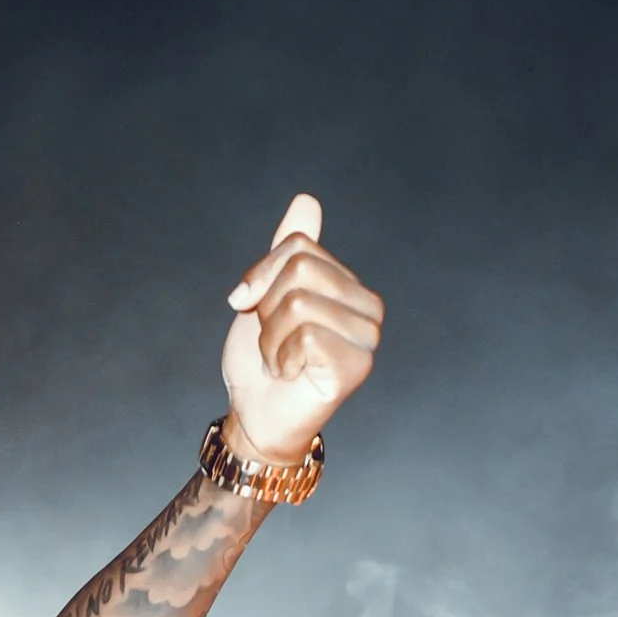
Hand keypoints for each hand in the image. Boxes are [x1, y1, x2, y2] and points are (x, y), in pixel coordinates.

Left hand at [221, 194, 383, 464]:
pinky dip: (280, 357)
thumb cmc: (261, 361)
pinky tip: (290, 374)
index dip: (261, 275)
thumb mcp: (265, 295)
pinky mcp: (357, 366)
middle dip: (266, 307)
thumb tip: (307, 200)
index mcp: (349, 285)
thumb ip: (287, 250)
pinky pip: (305, 335)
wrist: (256, 417)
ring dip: (270, 337)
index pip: (299, 246)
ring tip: (281, 360)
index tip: (249, 305)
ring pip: (298, 302)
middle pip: (300, 268)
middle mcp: (368, 307)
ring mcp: (368, 337)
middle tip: (272, 341)